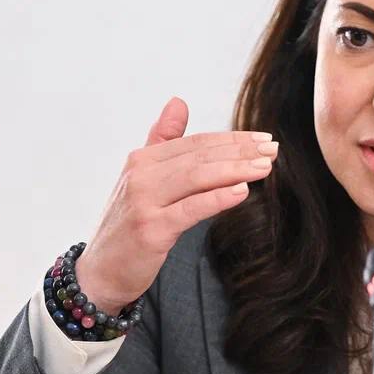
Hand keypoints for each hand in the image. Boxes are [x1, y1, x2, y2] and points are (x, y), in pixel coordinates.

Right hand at [72, 96, 276, 314]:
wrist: (101, 271)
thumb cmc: (129, 225)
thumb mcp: (142, 179)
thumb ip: (162, 140)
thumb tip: (178, 101)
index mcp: (142, 160)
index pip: (195, 143)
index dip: (231, 139)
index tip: (262, 138)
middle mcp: (141, 176)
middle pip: (199, 156)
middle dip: (240, 150)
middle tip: (272, 149)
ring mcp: (144, 202)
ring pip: (197, 177)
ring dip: (235, 169)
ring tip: (265, 167)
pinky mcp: (151, 230)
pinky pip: (190, 209)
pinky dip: (218, 197)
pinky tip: (242, 191)